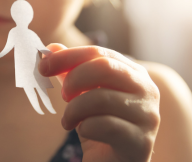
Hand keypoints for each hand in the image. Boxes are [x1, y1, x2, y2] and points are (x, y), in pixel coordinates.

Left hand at [40, 44, 159, 161]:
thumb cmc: (100, 128)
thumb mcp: (84, 96)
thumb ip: (71, 72)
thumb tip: (51, 49)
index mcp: (134, 73)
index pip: (100, 53)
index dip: (68, 56)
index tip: (43, 65)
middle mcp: (147, 90)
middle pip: (105, 67)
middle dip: (74, 79)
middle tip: (63, 95)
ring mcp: (148, 116)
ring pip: (102, 98)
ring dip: (74, 110)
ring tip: (68, 121)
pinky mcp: (141, 141)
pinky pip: (104, 125)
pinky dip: (85, 127)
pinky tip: (83, 132)